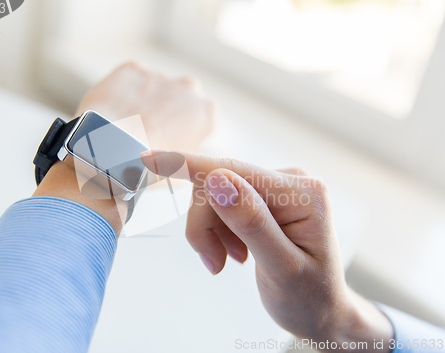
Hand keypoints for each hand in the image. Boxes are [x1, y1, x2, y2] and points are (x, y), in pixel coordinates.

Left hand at [34, 62, 216, 232]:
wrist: (111, 154)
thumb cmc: (148, 169)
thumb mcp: (182, 173)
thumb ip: (191, 156)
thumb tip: (185, 156)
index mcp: (206, 113)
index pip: (201, 120)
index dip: (185, 133)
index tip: (169, 143)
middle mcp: (189, 88)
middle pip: (180, 98)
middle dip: (168, 111)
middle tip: (148, 134)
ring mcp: (159, 76)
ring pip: (153, 88)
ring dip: (144, 102)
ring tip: (126, 127)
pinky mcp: (131, 70)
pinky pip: (129, 81)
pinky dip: (122, 93)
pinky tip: (113, 114)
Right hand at [140, 151, 393, 351]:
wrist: (321, 310)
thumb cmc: (310, 296)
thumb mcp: (282, 267)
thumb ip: (250, 222)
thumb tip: (215, 180)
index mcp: (303, 193)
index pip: (233, 170)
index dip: (186, 164)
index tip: (149, 158)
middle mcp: (291, 181)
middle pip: (219, 185)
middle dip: (206, 225)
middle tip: (212, 262)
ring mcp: (278, 188)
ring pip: (216, 196)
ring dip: (212, 231)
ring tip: (227, 261)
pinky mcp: (265, 199)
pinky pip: (223, 204)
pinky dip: (219, 230)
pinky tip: (235, 252)